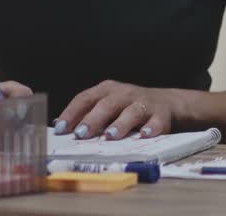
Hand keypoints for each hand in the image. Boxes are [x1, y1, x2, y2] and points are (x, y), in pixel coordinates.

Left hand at [54, 80, 177, 139]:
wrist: (166, 103)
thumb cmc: (128, 107)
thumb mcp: (107, 105)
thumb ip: (86, 113)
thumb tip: (59, 125)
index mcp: (107, 90)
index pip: (86, 98)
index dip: (72, 113)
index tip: (61, 129)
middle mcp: (124, 93)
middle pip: (107, 104)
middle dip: (93, 119)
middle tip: (82, 134)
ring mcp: (143, 103)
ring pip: (132, 111)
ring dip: (121, 123)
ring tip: (110, 136)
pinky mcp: (160, 115)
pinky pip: (156, 121)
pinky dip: (151, 128)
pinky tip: (145, 135)